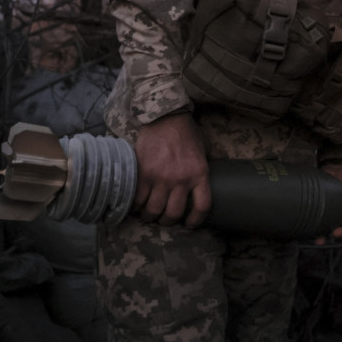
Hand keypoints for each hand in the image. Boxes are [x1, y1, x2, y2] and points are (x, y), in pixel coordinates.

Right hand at [133, 112, 210, 227]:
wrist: (165, 117)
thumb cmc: (186, 133)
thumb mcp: (203, 151)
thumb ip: (202, 170)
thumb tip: (206, 186)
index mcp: (200, 173)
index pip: (202, 206)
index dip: (196, 221)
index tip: (189, 224)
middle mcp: (181, 178)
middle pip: (174, 213)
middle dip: (168, 220)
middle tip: (164, 218)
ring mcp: (161, 177)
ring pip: (154, 209)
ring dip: (150, 216)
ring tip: (148, 214)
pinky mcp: (143, 173)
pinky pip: (138, 199)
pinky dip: (136, 206)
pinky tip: (136, 205)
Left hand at [314, 163, 341, 244]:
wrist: (337, 168)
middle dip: (340, 234)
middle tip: (337, 231)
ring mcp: (329, 217)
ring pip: (328, 232)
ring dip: (325, 237)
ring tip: (322, 238)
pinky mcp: (318, 213)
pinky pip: (316, 226)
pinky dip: (313, 232)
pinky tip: (311, 234)